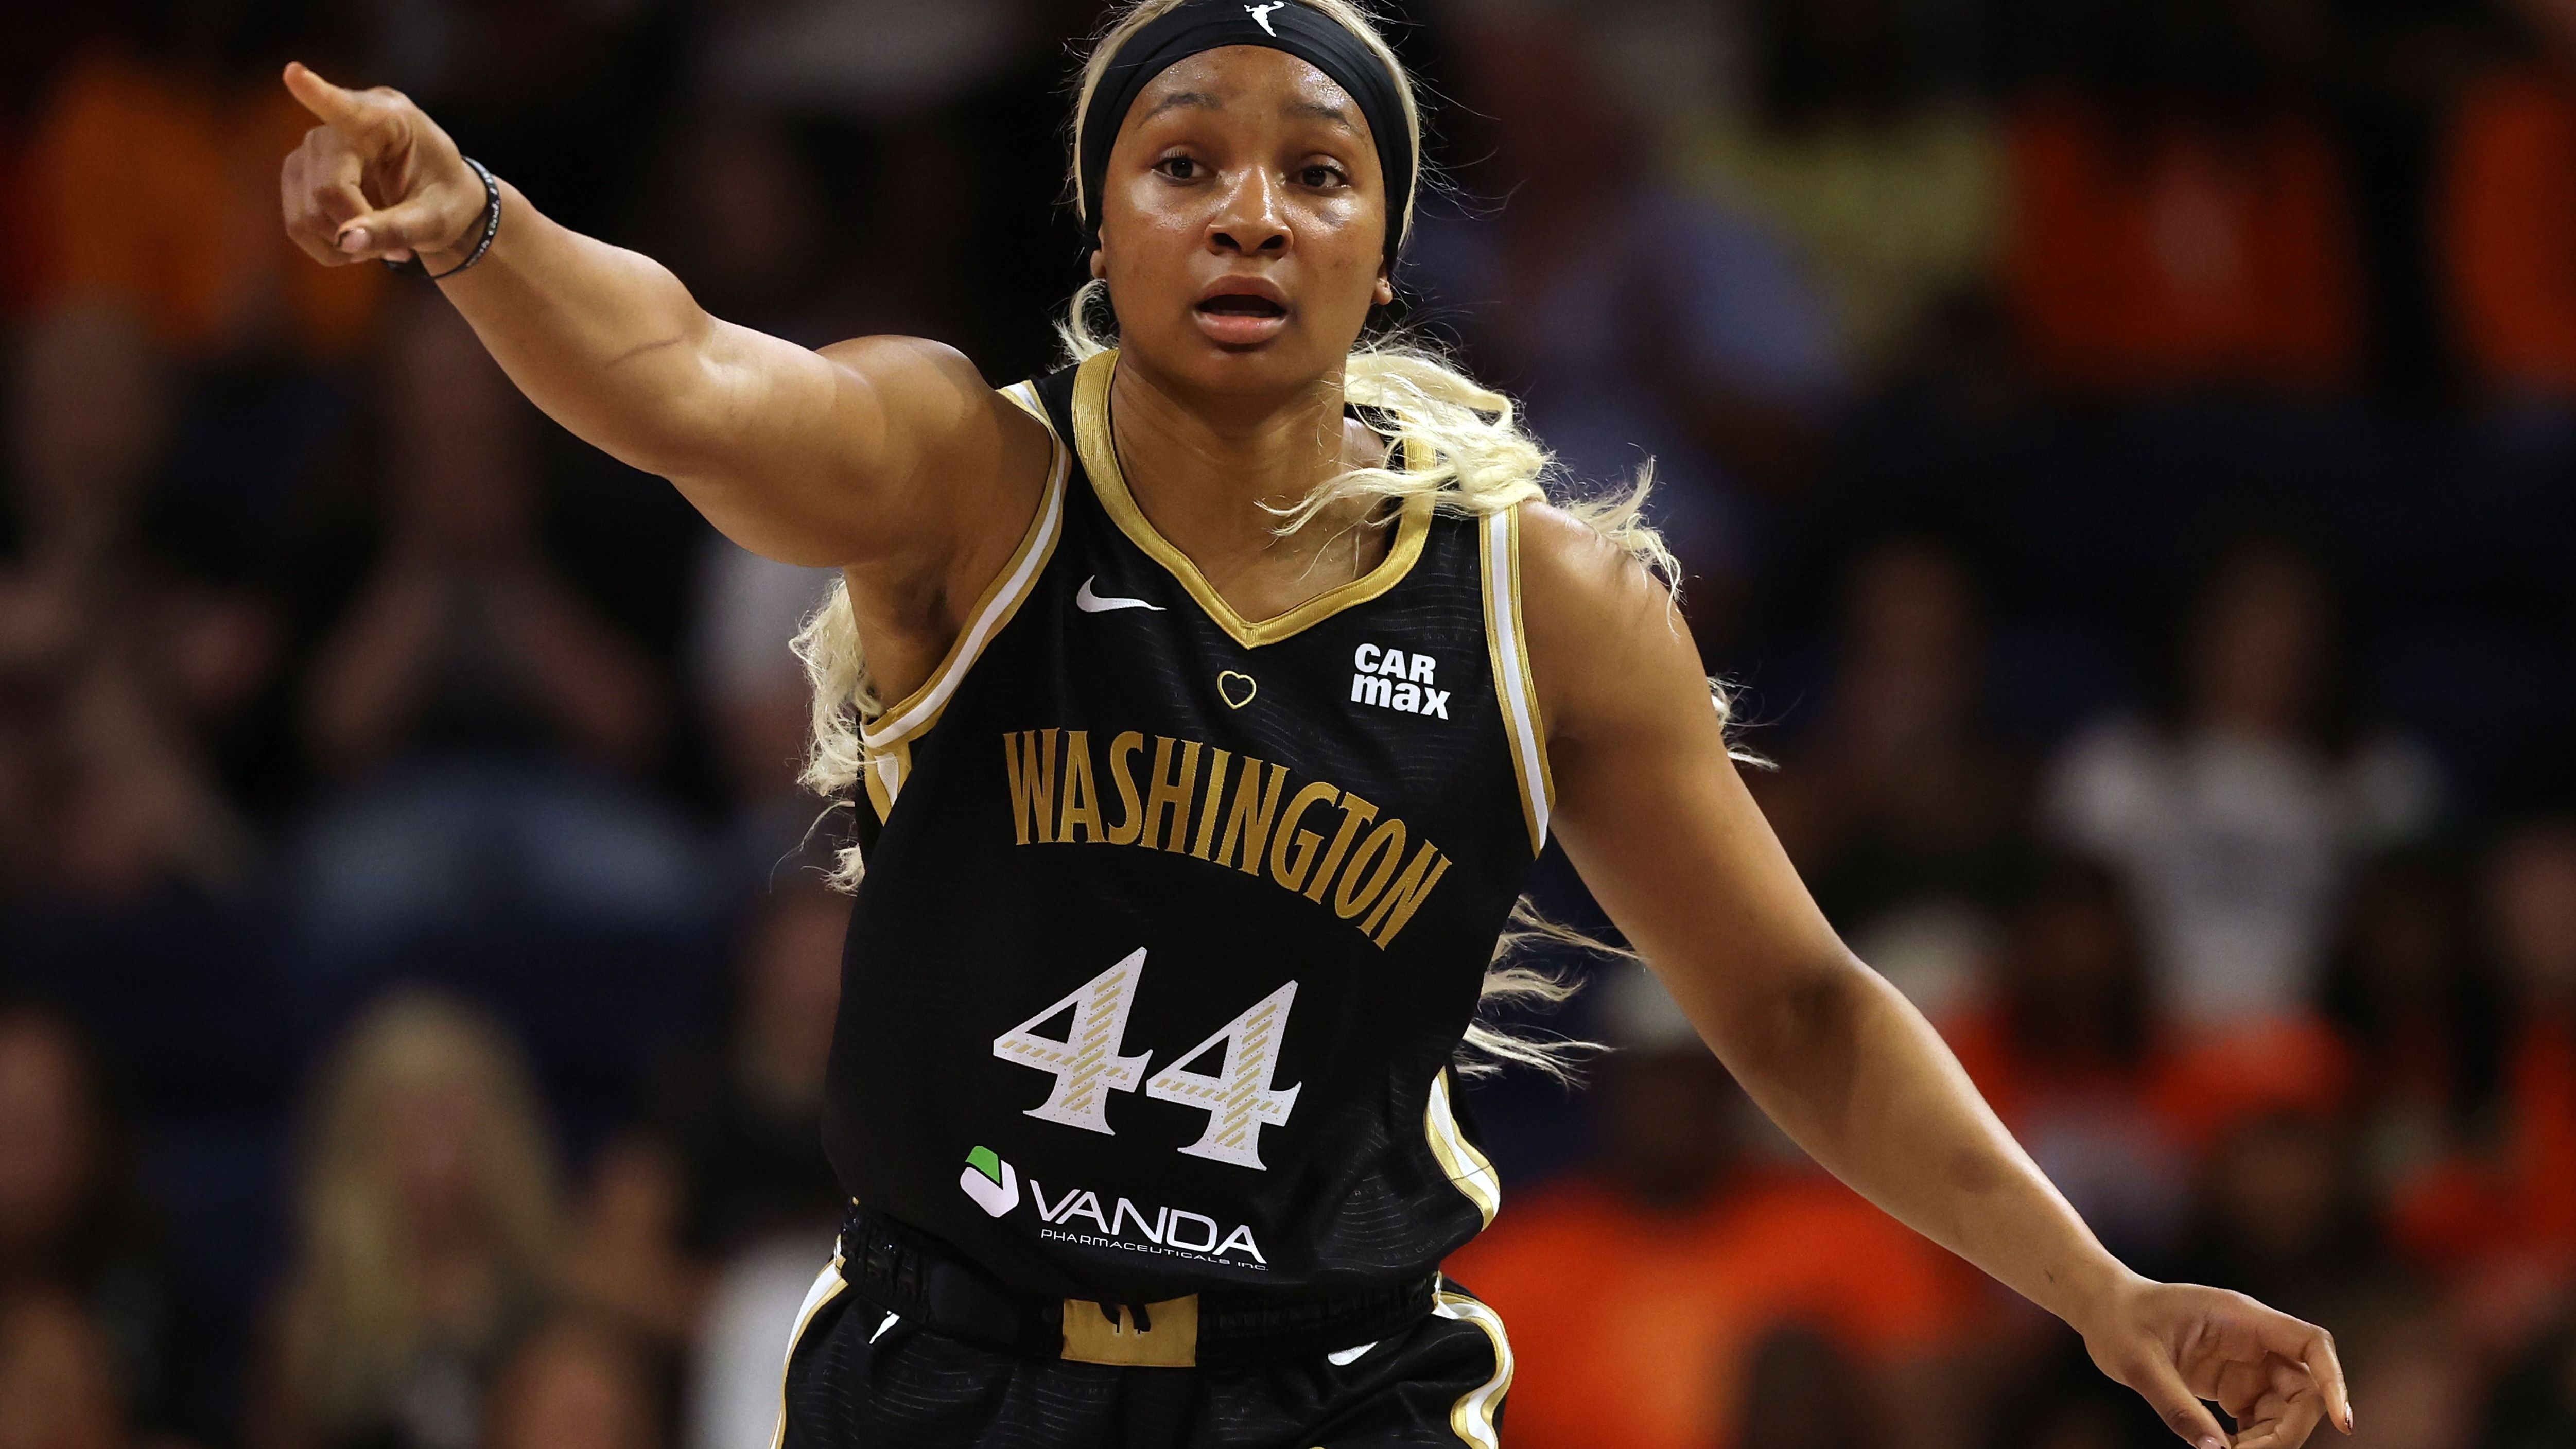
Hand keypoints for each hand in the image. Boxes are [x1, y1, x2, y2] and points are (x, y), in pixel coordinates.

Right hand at [278, 62, 484, 270]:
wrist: (440, 201)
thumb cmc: (447, 200)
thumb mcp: (437, 220)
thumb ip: (396, 229)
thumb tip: (345, 242)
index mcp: (390, 119)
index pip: (347, 109)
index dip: (317, 94)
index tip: (294, 73)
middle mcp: (343, 125)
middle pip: (325, 188)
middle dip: (357, 229)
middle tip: (397, 249)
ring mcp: (314, 147)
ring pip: (305, 210)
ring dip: (340, 242)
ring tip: (379, 244)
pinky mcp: (300, 170)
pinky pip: (296, 221)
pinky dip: (326, 244)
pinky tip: (356, 240)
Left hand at [2081, 1276, 2353, 1448]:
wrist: (2102, 1309)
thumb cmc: (2118, 1322)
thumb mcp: (2137, 1364)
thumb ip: (2175, 1407)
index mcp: (2241, 1318)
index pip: (2311, 1344)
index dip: (2334, 1381)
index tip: (2342, 1422)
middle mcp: (2253, 1339)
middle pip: (2303, 1389)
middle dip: (2289, 1430)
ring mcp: (2247, 1362)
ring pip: (2286, 1409)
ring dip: (2270, 1440)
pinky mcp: (2234, 1383)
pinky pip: (2262, 1418)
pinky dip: (2253, 1441)